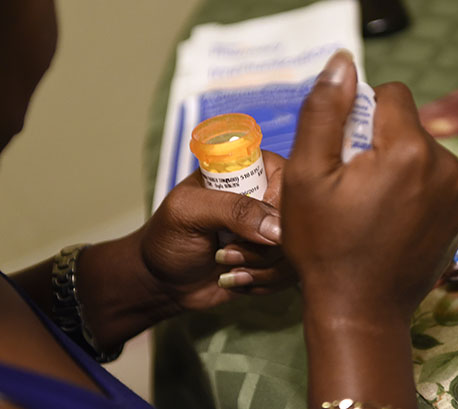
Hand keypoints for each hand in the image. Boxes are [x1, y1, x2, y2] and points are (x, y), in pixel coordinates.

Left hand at [140, 151, 295, 311]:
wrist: (161, 284)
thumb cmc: (167, 238)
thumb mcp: (189, 212)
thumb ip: (232, 209)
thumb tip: (278, 228)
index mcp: (244, 173)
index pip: (288, 176)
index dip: (280, 205)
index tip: (258, 228)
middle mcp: (263, 199)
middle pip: (296, 218)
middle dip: (263, 247)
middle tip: (226, 254)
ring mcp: (270, 232)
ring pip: (294, 249)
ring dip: (260, 268)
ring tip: (226, 267)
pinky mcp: (273, 262)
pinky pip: (289, 273)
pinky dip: (262, 283)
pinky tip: (235, 280)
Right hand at [282, 51, 457, 320]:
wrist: (360, 309)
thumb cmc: (326, 245)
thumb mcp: (307, 174)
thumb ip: (325, 110)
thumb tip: (342, 60)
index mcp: (409, 149)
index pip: (391, 94)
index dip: (360, 114)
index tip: (341, 152)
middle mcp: (447, 165)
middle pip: (407, 124)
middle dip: (378, 141)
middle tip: (350, 184)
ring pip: (421, 150)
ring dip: (396, 163)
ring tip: (370, 204)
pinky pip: (436, 177)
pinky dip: (414, 186)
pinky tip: (391, 217)